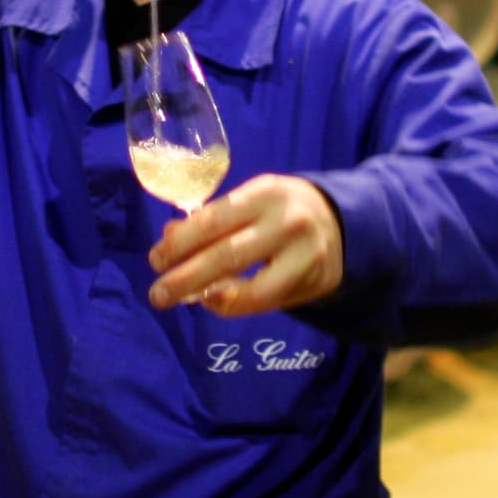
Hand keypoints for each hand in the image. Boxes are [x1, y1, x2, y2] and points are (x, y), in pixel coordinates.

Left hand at [147, 176, 344, 317]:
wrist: (340, 221)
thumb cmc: (280, 210)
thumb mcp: (249, 202)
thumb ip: (212, 219)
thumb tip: (168, 238)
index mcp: (264, 193)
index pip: (213, 220)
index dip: (180, 244)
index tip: (156, 259)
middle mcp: (287, 221)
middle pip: (227, 255)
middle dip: (186, 277)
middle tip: (158, 294)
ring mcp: (304, 254)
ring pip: (252, 287)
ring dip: (210, 298)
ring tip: (181, 302)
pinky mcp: (314, 281)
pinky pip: (267, 301)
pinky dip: (236, 304)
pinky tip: (216, 301)